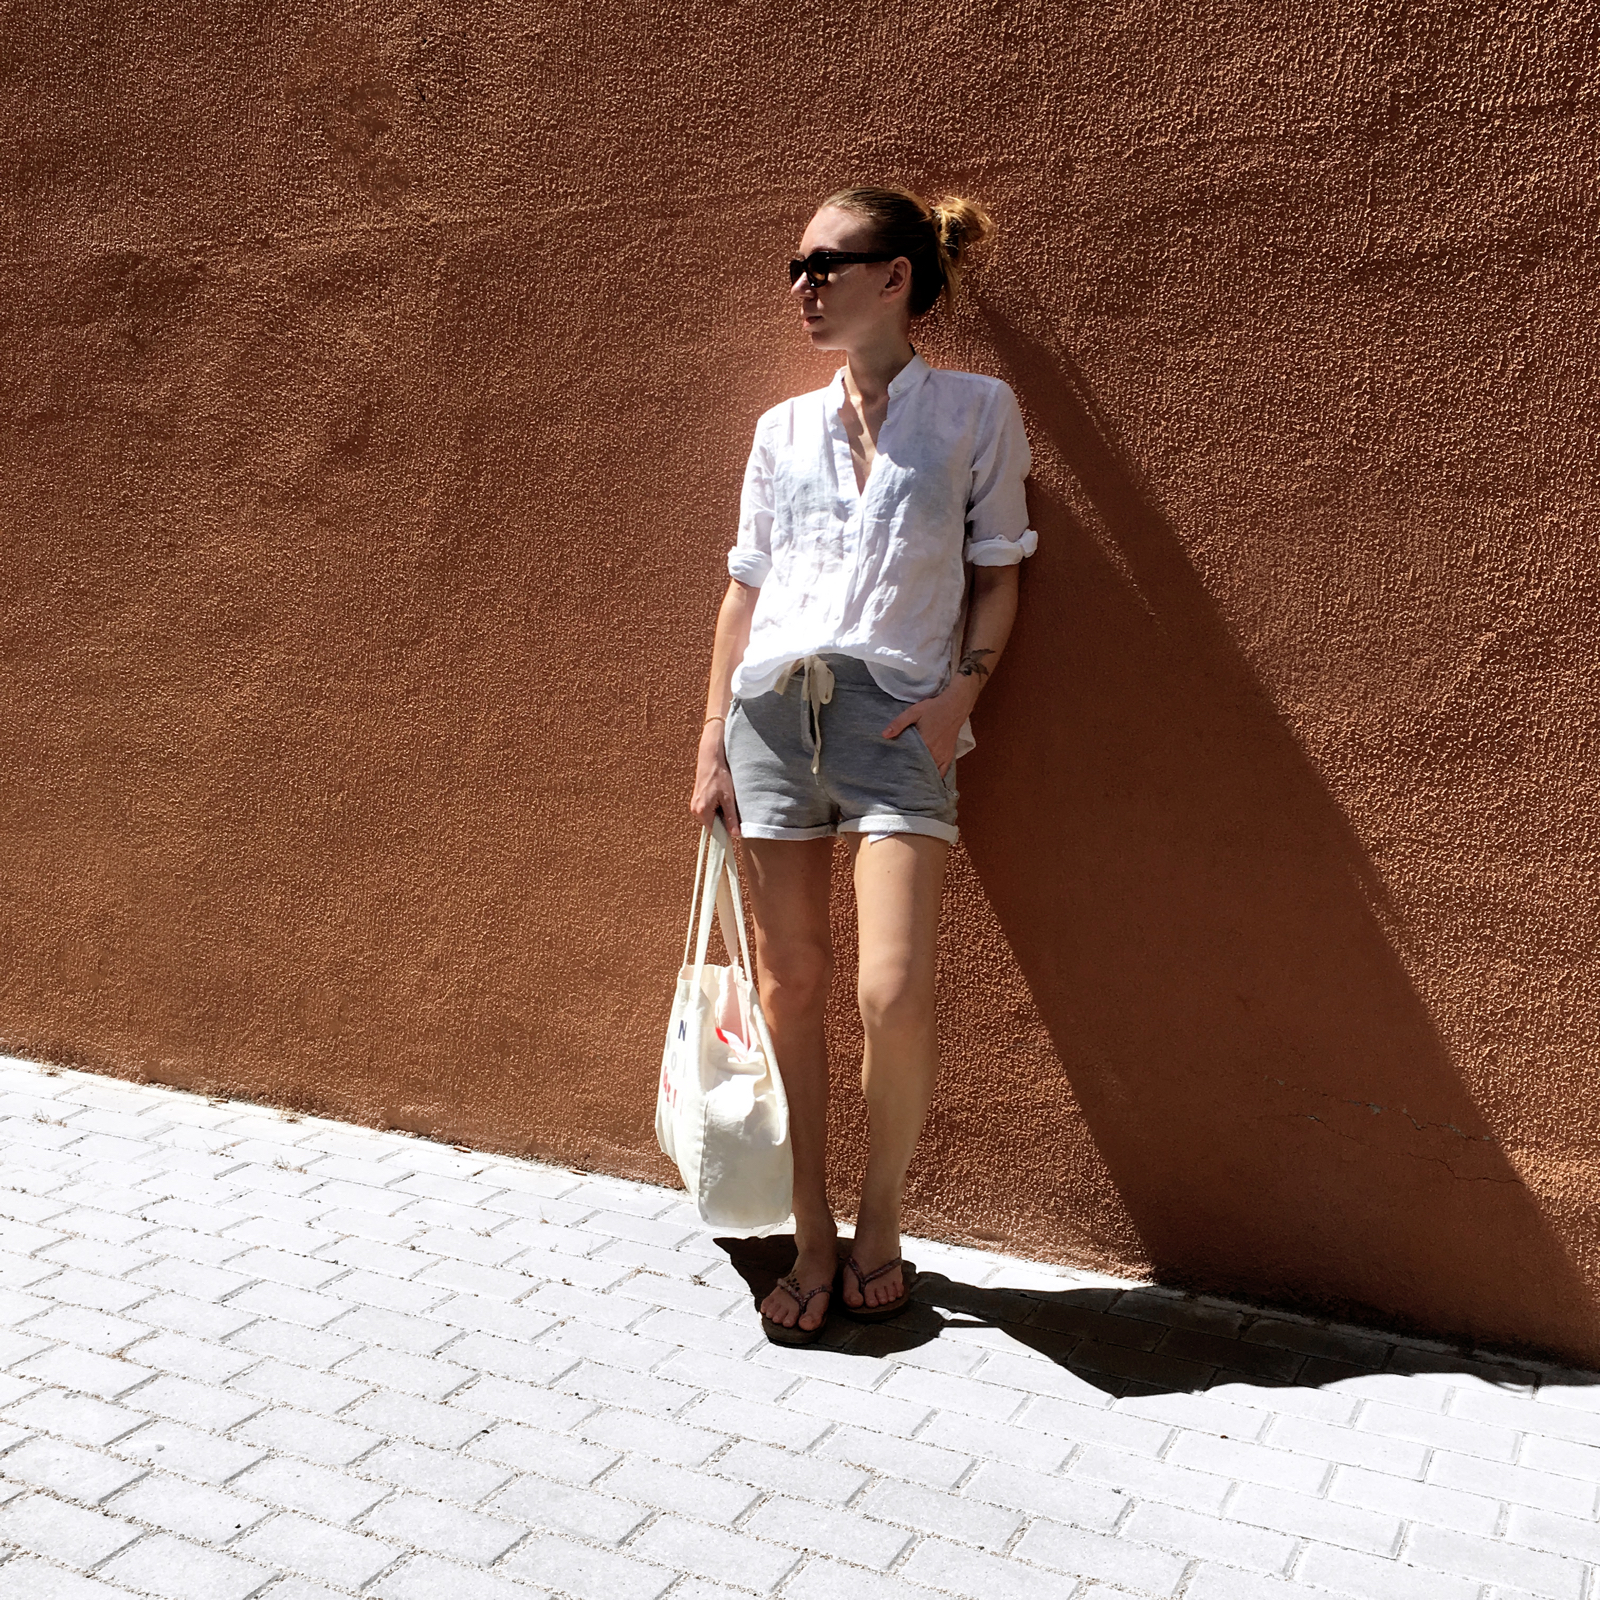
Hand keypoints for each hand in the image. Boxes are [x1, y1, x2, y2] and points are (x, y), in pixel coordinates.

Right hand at [690, 720, 740, 838]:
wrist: (711, 757)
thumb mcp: (729, 798)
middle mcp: (695, 810)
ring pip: (711, 816)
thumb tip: (735, 834)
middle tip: (732, 806)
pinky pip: (708, 809)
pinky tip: (721, 794)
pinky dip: (717, 805)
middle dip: (724, 819)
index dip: (726, 829)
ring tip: (726, 798)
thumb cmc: (719, 776)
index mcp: (702, 811)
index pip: (715, 831)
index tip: (736, 824)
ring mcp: (695, 804)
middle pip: (713, 824)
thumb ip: (731, 817)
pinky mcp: (697, 798)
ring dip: (721, 811)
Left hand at [881, 682, 976, 775]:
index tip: (893, 772)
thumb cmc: (934, 708)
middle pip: (919, 769)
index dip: (900, 767)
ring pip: (930, 773)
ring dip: (921, 776)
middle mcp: (935, 753)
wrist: (954, 706)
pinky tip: (927, 780)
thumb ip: (898, 724)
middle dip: (909, 774)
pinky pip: (942, 773)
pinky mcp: (949, 756)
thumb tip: (884, 735)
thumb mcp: (913, 712)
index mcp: (925, 743)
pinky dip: (935, 777)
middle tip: (898, 778)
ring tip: (910, 781)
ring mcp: (943, 756)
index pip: (909, 761)